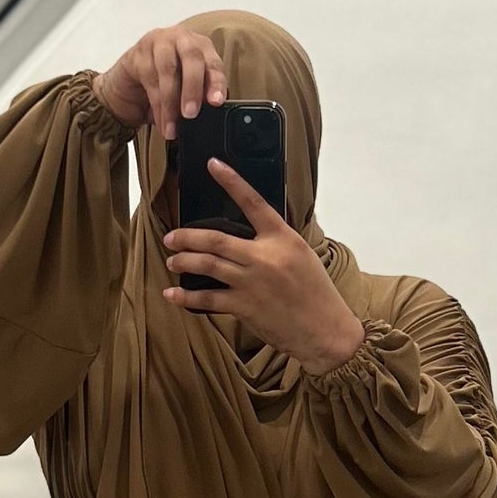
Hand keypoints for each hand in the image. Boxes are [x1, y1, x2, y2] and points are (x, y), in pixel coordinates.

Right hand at [93, 24, 227, 140]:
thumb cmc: (165, 87)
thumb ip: (200, 99)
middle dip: (192, 88)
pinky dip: (157, 105)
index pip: (213, 62)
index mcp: (201, 47)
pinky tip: (161, 122)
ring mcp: (158, 42)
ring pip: (168, 69)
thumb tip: (210, 118)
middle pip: (192, 57)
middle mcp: (181, 39)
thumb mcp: (187, 93)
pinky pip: (149, 79)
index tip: (216, 102)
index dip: (216, 81)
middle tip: (190, 114)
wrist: (130, 86)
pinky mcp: (138, 53)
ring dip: (171, 103)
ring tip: (172, 128)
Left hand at [162, 158, 365, 375]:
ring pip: (208, 265)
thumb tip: (255, 233)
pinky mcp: (245, 307)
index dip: (231, 182)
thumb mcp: (303, 256)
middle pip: (216, 239)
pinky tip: (173, 294)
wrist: (325, 331)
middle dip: (188, 237)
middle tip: (171, 237)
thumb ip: (277, 242)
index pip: (253, 202)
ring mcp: (252, 282)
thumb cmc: (317, 294)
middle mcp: (264, 256)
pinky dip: (187, 297)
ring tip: (172, 260)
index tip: (213, 165)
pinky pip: (208, 299)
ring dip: (185, 261)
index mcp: (282, 238)